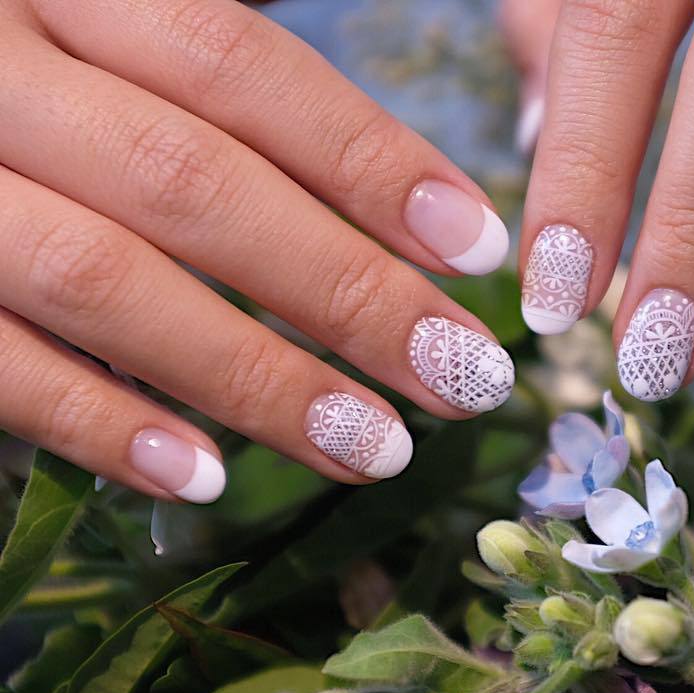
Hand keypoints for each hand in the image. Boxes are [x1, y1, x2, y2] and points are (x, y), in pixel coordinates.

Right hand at [0, 0, 514, 500]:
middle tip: (462, 377)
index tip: (478, 247)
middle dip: (345, 292)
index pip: (235, 64)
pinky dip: (104, 426)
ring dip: (256, 380)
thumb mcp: (108, 44)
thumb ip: (223, 102)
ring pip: (102, 281)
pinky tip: (210, 476)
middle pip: (191, 183)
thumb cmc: (38, 90)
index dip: (366, 158)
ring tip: (376, 447)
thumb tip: (411, 206)